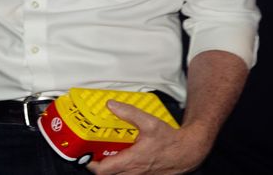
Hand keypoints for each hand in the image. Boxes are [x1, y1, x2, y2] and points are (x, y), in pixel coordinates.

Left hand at [86, 101, 207, 174]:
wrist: (189, 152)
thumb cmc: (171, 141)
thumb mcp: (150, 123)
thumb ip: (129, 113)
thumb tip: (111, 105)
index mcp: (132, 161)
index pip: (103, 170)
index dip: (90, 164)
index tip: (84, 154)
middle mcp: (134, 172)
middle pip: (107, 174)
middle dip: (97, 163)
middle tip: (92, 151)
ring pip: (117, 174)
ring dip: (109, 165)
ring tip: (104, 151)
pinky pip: (127, 173)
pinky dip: (120, 166)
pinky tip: (121, 153)